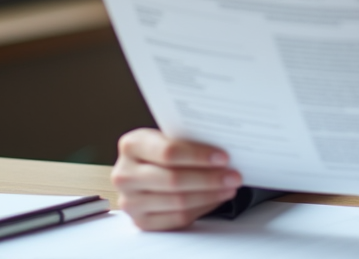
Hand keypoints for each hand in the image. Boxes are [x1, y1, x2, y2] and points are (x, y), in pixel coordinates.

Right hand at [111, 128, 242, 229]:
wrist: (143, 169)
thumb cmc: (161, 150)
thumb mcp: (167, 136)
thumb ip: (188, 140)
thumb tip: (225, 147)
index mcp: (131, 145)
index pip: (168, 152)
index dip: (198, 156)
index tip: (223, 157)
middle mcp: (125, 174)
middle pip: (173, 180)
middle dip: (209, 178)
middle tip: (234, 176)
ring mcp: (130, 201)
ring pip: (177, 202)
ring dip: (210, 195)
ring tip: (229, 187)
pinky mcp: (141, 221)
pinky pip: (177, 218)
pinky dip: (202, 208)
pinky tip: (216, 198)